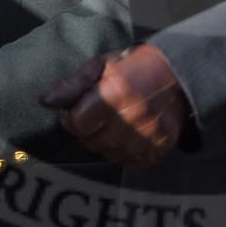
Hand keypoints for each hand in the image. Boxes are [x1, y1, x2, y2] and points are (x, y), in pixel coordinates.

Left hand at [54, 45, 188, 166]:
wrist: (180, 74)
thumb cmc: (134, 67)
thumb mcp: (102, 64)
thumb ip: (73, 83)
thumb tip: (45, 101)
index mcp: (116, 91)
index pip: (79, 123)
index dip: (73, 118)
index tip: (78, 110)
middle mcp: (133, 116)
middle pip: (93, 141)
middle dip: (89, 131)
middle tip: (99, 115)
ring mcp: (149, 135)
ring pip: (111, 154)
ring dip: (107, 143)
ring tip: (116, 124)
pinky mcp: (161, 148)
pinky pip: (131, 162)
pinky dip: (126, 152)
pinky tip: (130, 135)